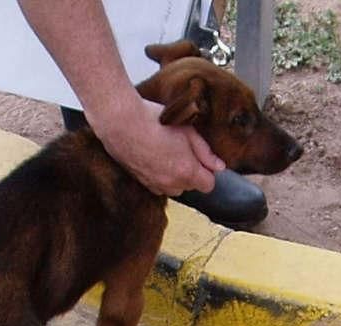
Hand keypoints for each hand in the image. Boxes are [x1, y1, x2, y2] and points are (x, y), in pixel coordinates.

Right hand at [86, 96, 224, 196]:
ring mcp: (155, 185)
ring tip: (168, 154)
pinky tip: (156, 159)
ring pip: (174, 188)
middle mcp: (171, 183)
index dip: (208, 172)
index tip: (203, 160)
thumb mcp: (188, 132)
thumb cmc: (154, 122)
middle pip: (191, 187)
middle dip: (191, 173)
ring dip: (176, 177)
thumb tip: (219, 166)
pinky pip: (158, 186)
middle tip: (184, 151)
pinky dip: (161, 177)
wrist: (121, 123)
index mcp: (187, 171)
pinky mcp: (142, 183)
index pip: (209, 185)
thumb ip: (206, 152)